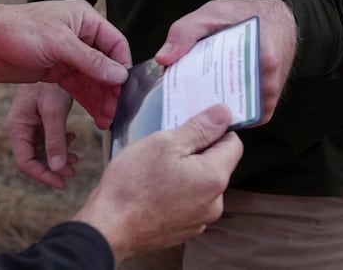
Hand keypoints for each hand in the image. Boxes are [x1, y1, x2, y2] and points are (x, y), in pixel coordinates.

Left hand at [0, 0, 129, 127]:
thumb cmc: (19, 31)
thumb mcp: (58, 43)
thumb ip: (90, 60)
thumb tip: (120, 76)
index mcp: (84, 18)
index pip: (116, 43)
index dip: (123, 66)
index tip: (126, 90)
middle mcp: (80, 35)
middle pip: (106, 65)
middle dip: (112, 88)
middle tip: (115, 111)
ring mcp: (68, 54)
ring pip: (93, 79)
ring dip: (101, 99)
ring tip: (107, 120)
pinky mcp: (56, 71)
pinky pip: (79, 87)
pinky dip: (88, 101)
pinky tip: (97, 116)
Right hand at [7, 82, 81, 189]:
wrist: (52, 52)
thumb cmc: (49, 80)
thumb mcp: (53, 110)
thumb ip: (55, 140)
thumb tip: (58, 169)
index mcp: (18, 125)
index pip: (25, 162)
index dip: (43, 176)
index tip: (63, 182)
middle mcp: (22, 125)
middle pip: (34, 158)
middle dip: (54, 167)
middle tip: (74, 170)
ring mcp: (31, 119)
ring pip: (43, 147)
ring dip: (59, 155)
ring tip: (76, 158)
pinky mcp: (41, 113)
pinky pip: (49, 135)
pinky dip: (61, 141)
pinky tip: (72, 138)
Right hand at [74, 103, 242, 262]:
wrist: (110, 228)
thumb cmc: (133, 185)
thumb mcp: (164, 143)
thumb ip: (198, 128)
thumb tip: (223, 114)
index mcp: (213, 178)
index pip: (233, 143)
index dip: (215, 128)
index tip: (195, 122)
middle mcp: (214, 202)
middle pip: (216, 164)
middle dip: (196, 150)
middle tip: (167, 143)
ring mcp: (200, 219)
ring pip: (200, 183)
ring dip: (185, 171)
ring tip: (155, 167)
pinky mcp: (184, 228)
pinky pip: (188, 201)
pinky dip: (176, 190)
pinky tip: (153, 186)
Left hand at [156, 0, 297, 124]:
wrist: (278, 19)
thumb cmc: (244, 15)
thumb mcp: (211, 13)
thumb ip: (186, 32)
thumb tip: (164, 59)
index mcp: (262, 57)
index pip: (226, 83)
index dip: (197, 91)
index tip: (178, 92)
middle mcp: (270, 81)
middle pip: (229, 103)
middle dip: (203, 103)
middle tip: (181, 100)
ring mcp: (271, 95)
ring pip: (236, 113)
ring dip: (214, 109)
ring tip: (192, 101)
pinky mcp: (268, 103)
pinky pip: (244, 116)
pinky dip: (226, 112)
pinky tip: (209, 101)